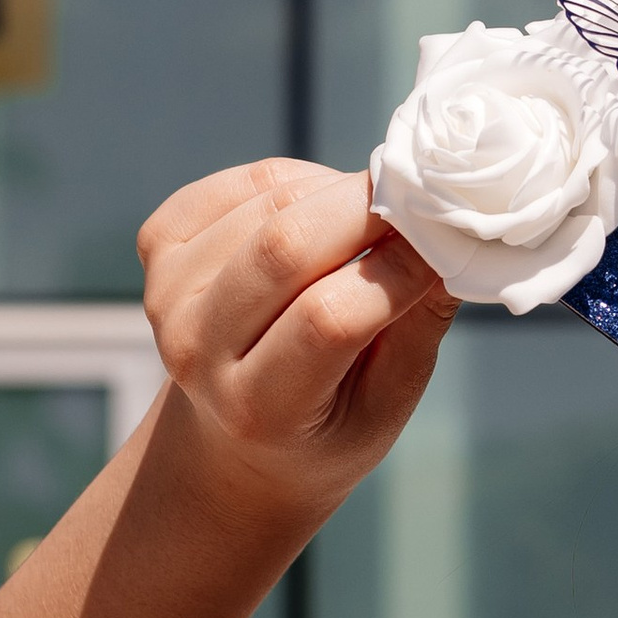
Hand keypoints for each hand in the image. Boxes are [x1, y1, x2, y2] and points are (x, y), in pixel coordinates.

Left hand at [139, 158, 456, 541]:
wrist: (231, 439)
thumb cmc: (329, 423)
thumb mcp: (387, 403)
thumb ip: (419, 325)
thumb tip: (459, 238)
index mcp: (256, 408)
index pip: (327, 318)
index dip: (396, 266)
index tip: (448, 241)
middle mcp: (194, 350)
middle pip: (285, 246)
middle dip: (368, 206)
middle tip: (424, 198)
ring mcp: (166, 293)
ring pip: (269, 201)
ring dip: (339, 191)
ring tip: (377, 215)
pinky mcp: (158, 244)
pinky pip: (243, 181)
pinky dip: (299, 178)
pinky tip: (322, 208)